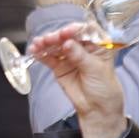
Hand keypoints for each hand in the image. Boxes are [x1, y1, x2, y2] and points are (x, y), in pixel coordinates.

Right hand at [28, 23, 127, 137]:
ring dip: (45, 44)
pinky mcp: (59, 66)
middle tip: (49, 39)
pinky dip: (41, 55)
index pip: (85, 31)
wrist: (96, 108)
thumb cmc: (104, 87)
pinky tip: (34, 52)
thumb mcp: (95, 69)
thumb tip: (67, 43)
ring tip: (37, 45)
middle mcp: (82, 47)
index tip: (65, 32)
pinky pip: (49, 58)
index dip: (74, 30)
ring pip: (56, 46)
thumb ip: (80, 56)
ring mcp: (69, 56)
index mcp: (97, 44)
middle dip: (56, 37)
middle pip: (67, 37)